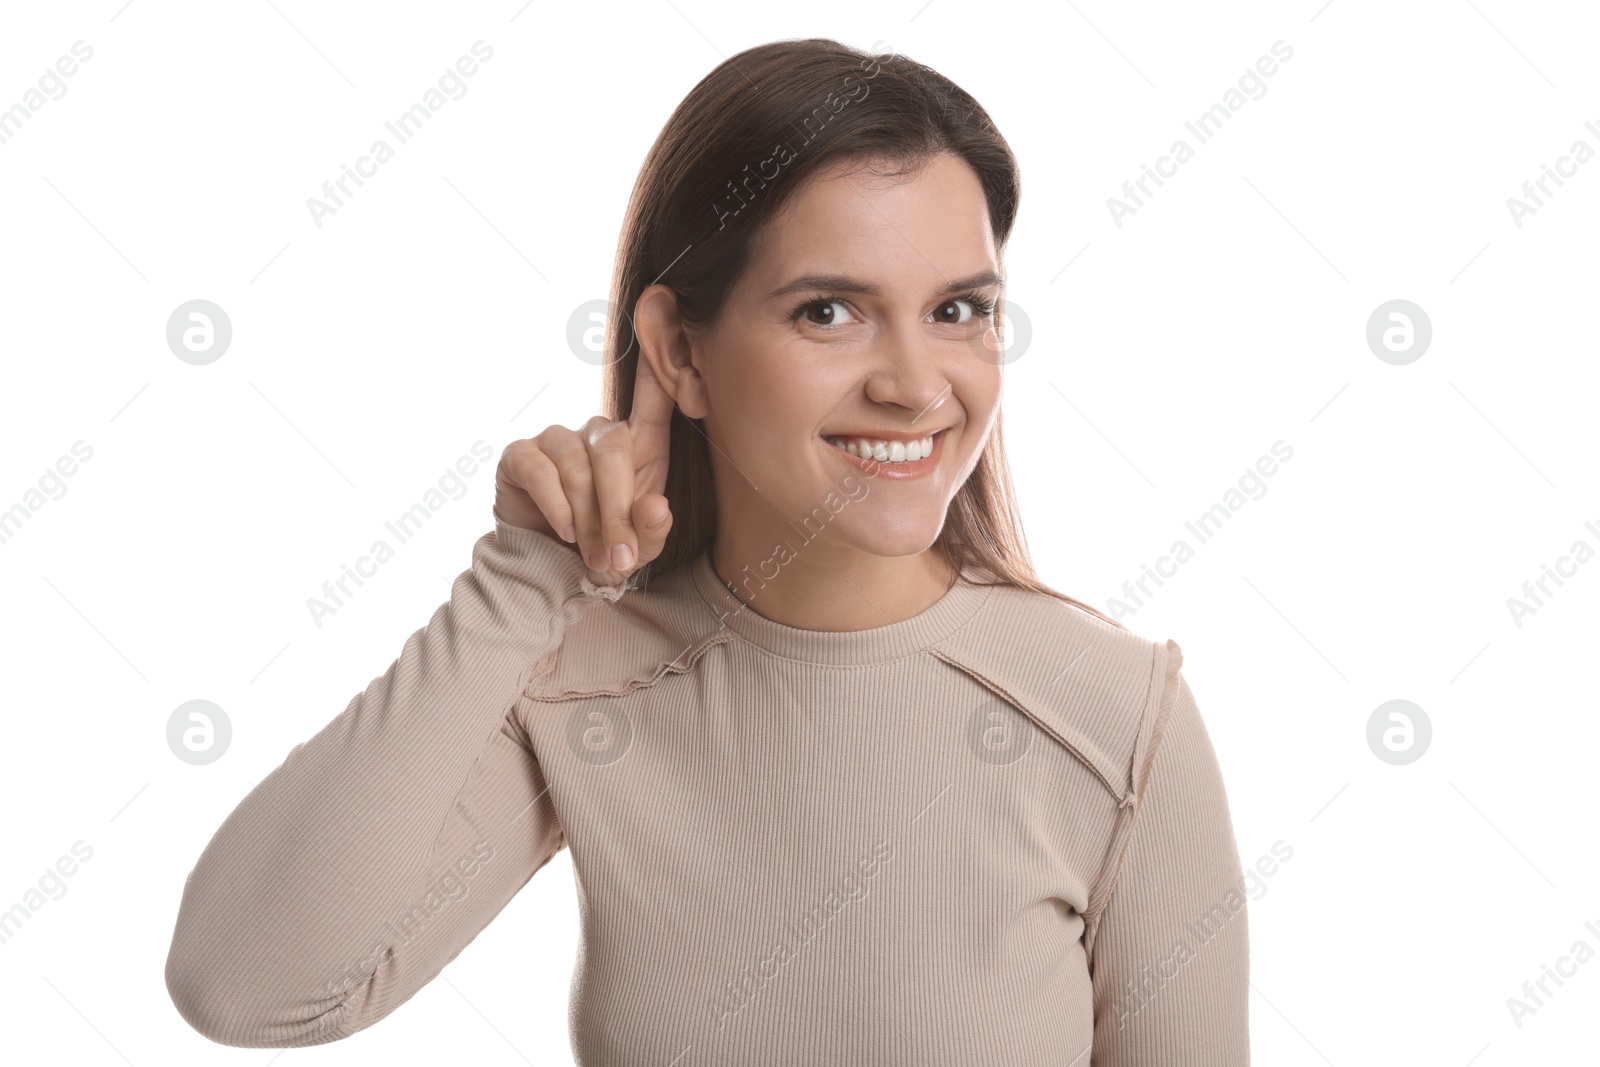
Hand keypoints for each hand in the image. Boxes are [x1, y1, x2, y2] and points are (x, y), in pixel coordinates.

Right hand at [494, 354, 674, 587]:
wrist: (549, 573)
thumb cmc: (605, 552)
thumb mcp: (638, 549)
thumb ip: (653, 531)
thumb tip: (654, 506)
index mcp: (638, 448)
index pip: (653, 398)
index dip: (659, 359)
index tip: (666, 303)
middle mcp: (596, 434)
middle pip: (614, 449)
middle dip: (617, 507)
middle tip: (619, 555)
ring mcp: (556, 440)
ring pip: (577, 466)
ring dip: (587, 516)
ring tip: (592, 553)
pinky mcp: (521, 455)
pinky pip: (542, 471)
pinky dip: (557, 506)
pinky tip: (564, 531)